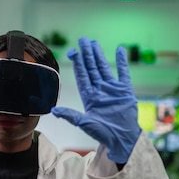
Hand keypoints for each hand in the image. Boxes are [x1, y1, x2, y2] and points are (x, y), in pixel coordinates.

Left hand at [51, 37, 140, 163]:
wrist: (122, 138)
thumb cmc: (103, 133)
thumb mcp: (84, 123)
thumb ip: (70, 115)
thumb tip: (53, 110)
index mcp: (89, 96)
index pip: (82, 76)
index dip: (78, 64)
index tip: (73, 51)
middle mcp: (99, 90)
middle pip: (92, 68)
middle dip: (87, 54)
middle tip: (83, 40)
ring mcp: (112, 89)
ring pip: (104, 68)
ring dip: (99, 55)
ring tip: (94, 42)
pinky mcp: (125, 91)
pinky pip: (123, 73)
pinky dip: (121, 62)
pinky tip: (119, 50)